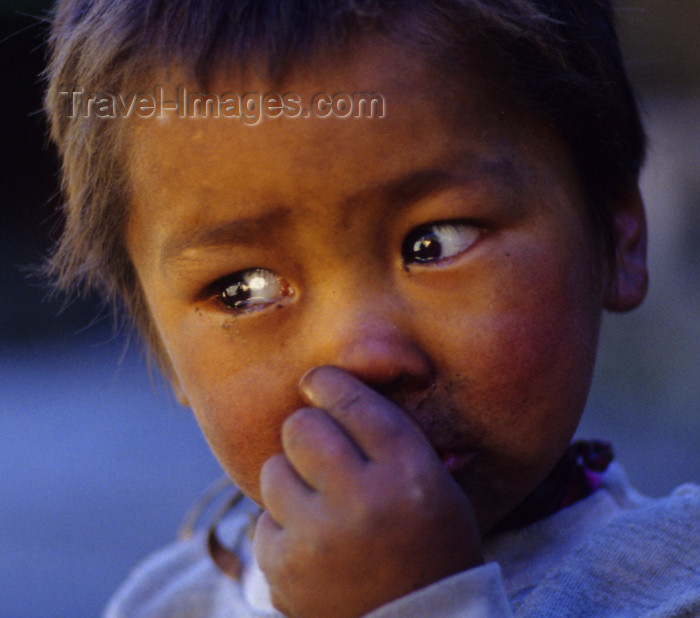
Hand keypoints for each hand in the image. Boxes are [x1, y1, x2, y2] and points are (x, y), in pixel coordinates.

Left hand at [253, 366, 483, 617]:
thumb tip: (333, 384)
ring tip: (320, 502)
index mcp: (407, 474)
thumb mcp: (437, 485)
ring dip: (293, 477)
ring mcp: (316, 539)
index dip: (329, 383)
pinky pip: (263, 519)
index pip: (353, 403)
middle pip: (302, 427)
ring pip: (273, 469)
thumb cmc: (432, 546)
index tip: (317, 381)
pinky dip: (284, 525)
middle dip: (309, 429)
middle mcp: (361, 501)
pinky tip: (314, 542)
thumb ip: (392, 434)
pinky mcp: (283, 571)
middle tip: (320, 447)